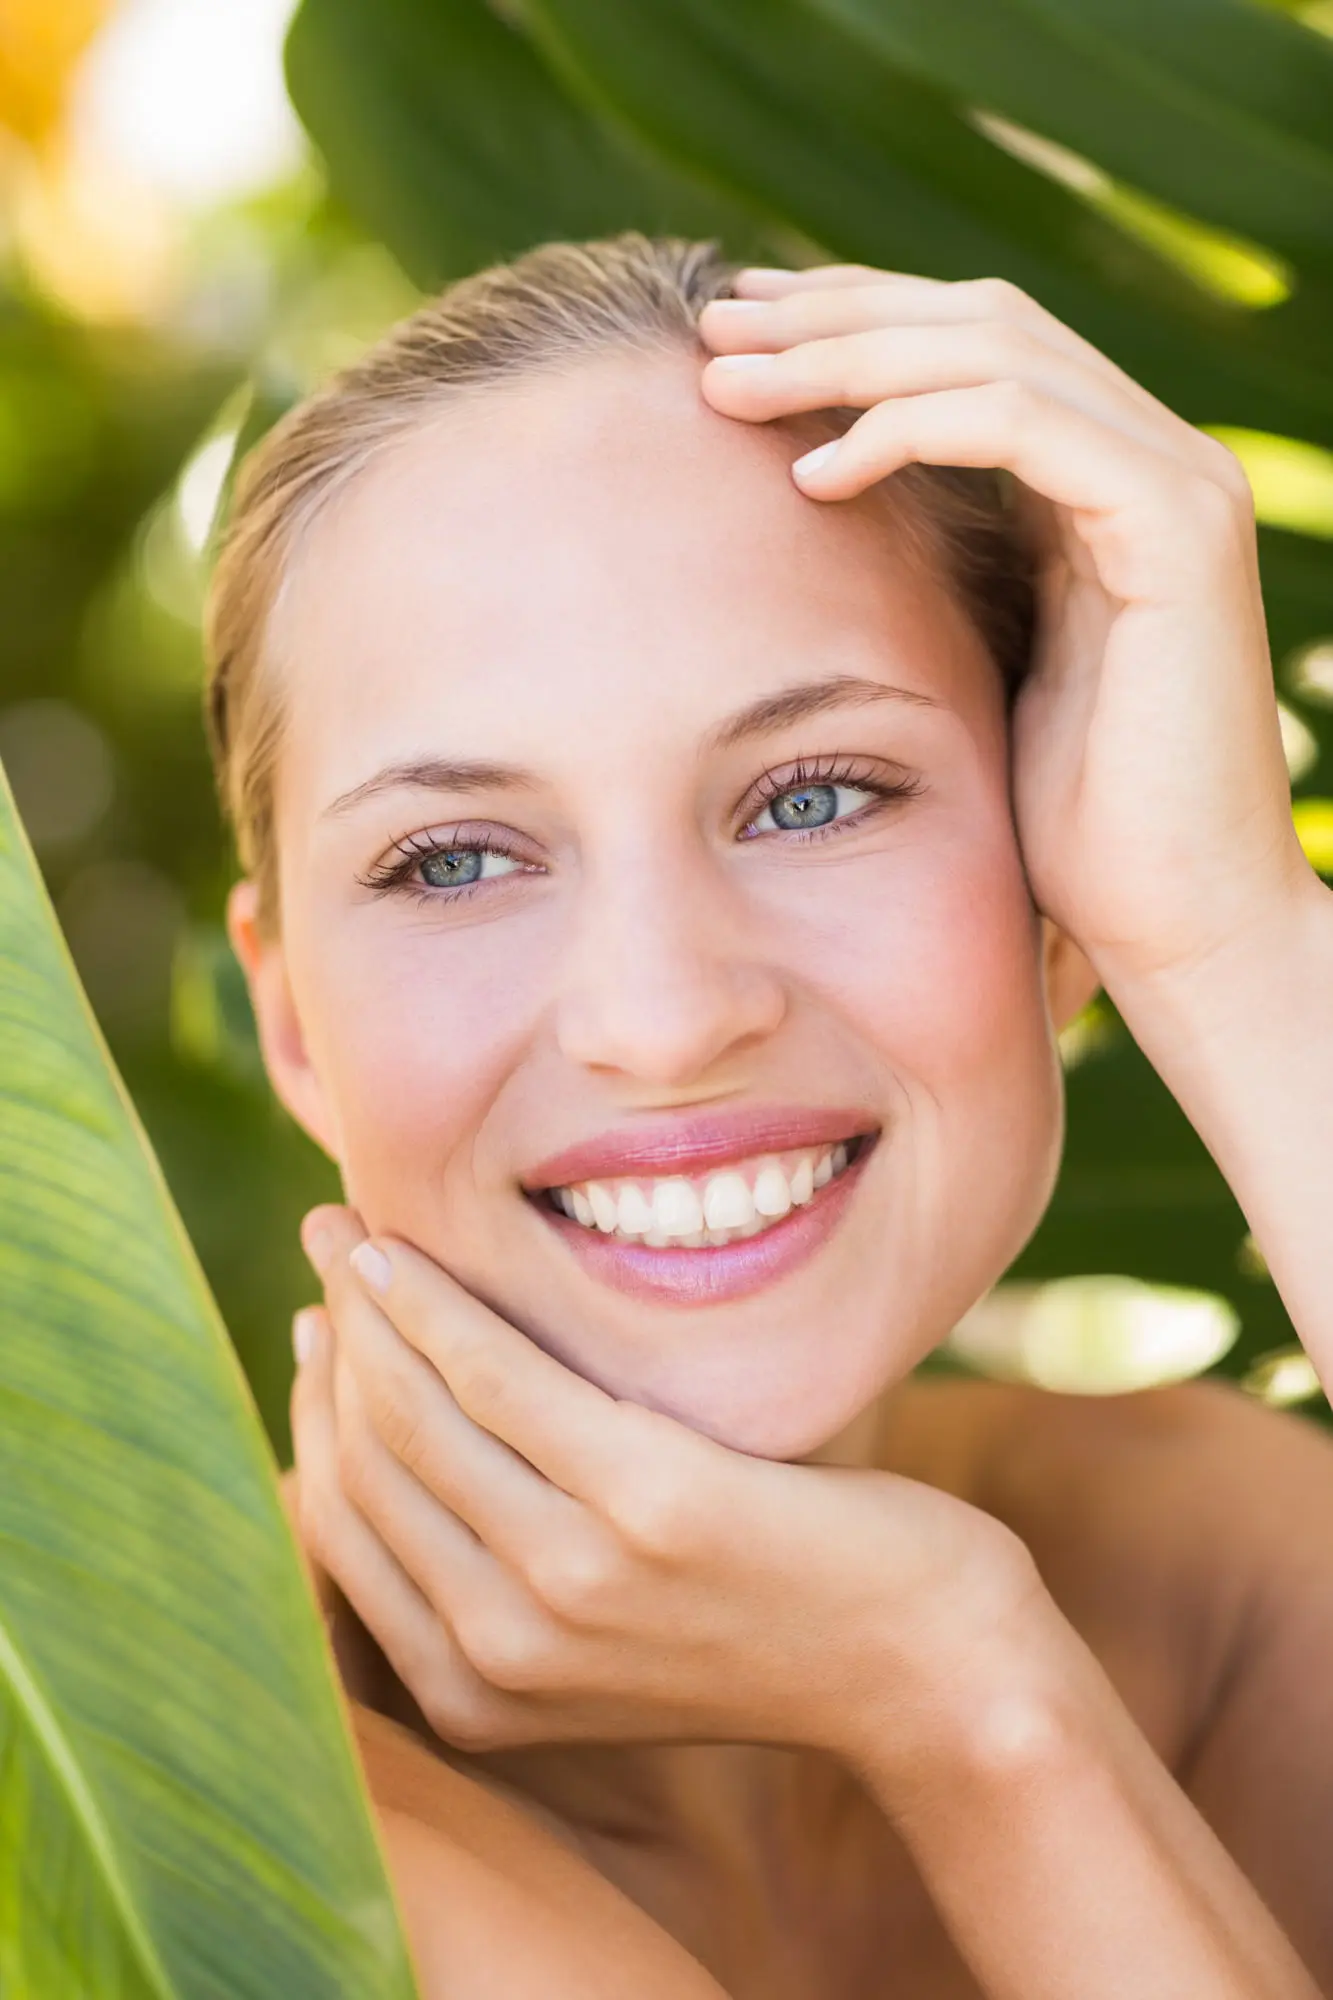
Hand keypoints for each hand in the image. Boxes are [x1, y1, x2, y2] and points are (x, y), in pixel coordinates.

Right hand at [292, 1204, 1042, 1767]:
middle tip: (323, 1251)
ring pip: (412, 1410)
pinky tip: (410, 1252)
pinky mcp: (644, 1501)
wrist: (926, 1666)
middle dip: (328, 1341)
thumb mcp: (610, 1637)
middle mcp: (502, 1650)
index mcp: (477, 1695)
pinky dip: (434, 1303)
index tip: (317, 1332)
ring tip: (350, 1230)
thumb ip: (508, 1573)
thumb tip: (416, 1449)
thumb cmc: (769, 1623)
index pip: (344, 1530)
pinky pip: (497, 1375)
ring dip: (367, 1304)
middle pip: (364, 1462)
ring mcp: (570, 1580)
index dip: (311, 1418)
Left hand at [699, 266, 1315, 994]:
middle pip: (977, 319)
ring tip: (728, 383)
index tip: (735, 336)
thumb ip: (937, 578)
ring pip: (994, 348)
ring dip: (845, 355)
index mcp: (1103, 485)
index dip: (851, 323)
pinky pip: (1021, 424)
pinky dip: (907, 430)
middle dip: (833, 312)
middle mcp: (1152, 459)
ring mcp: (1177, 482)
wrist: (1180, 925)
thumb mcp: (979, 673)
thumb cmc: (1072, 833)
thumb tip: (813, 526)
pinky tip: (810, 476)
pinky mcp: (1179, 529)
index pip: (971, 349)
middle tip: (711, 322)